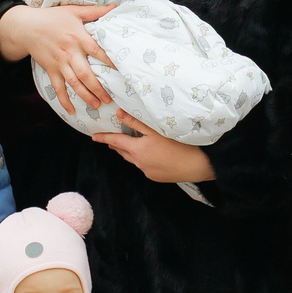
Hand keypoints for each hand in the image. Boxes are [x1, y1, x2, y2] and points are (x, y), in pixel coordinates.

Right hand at [0, 2, 117, 114]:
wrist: (27, 27)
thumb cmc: (53, 18)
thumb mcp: (74, 11)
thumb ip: (95, 11)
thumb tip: (115, 7)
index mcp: (78, 37)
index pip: (97, 51)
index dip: (110, 61)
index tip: (122, 71)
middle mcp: (69, 52)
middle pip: (85, 74)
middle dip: (98, 88)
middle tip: (109, 99)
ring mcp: (59, 63)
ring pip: (73, 83)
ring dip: (85, 96)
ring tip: (96, 105)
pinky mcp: (50, 70)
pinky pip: (57, 88)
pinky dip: (64, 100)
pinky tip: (71, 110)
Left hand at [94, 113, 213, 183]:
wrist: (197, 165)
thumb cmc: (178, 144)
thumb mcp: (156, 129)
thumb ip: (136, 122)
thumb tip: (119, 115)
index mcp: (137, 150)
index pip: (115, 142)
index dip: (104, 138)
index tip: (94, 137)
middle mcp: (139, 163)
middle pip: (123, 152)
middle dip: (116, 145)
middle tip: (110, 140)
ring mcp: (148, 172)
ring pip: (133, 160)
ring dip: (129, 152)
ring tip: (128, 145)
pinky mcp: (157, 177)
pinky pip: (144, 166)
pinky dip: (142, 159)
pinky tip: (150, 155)